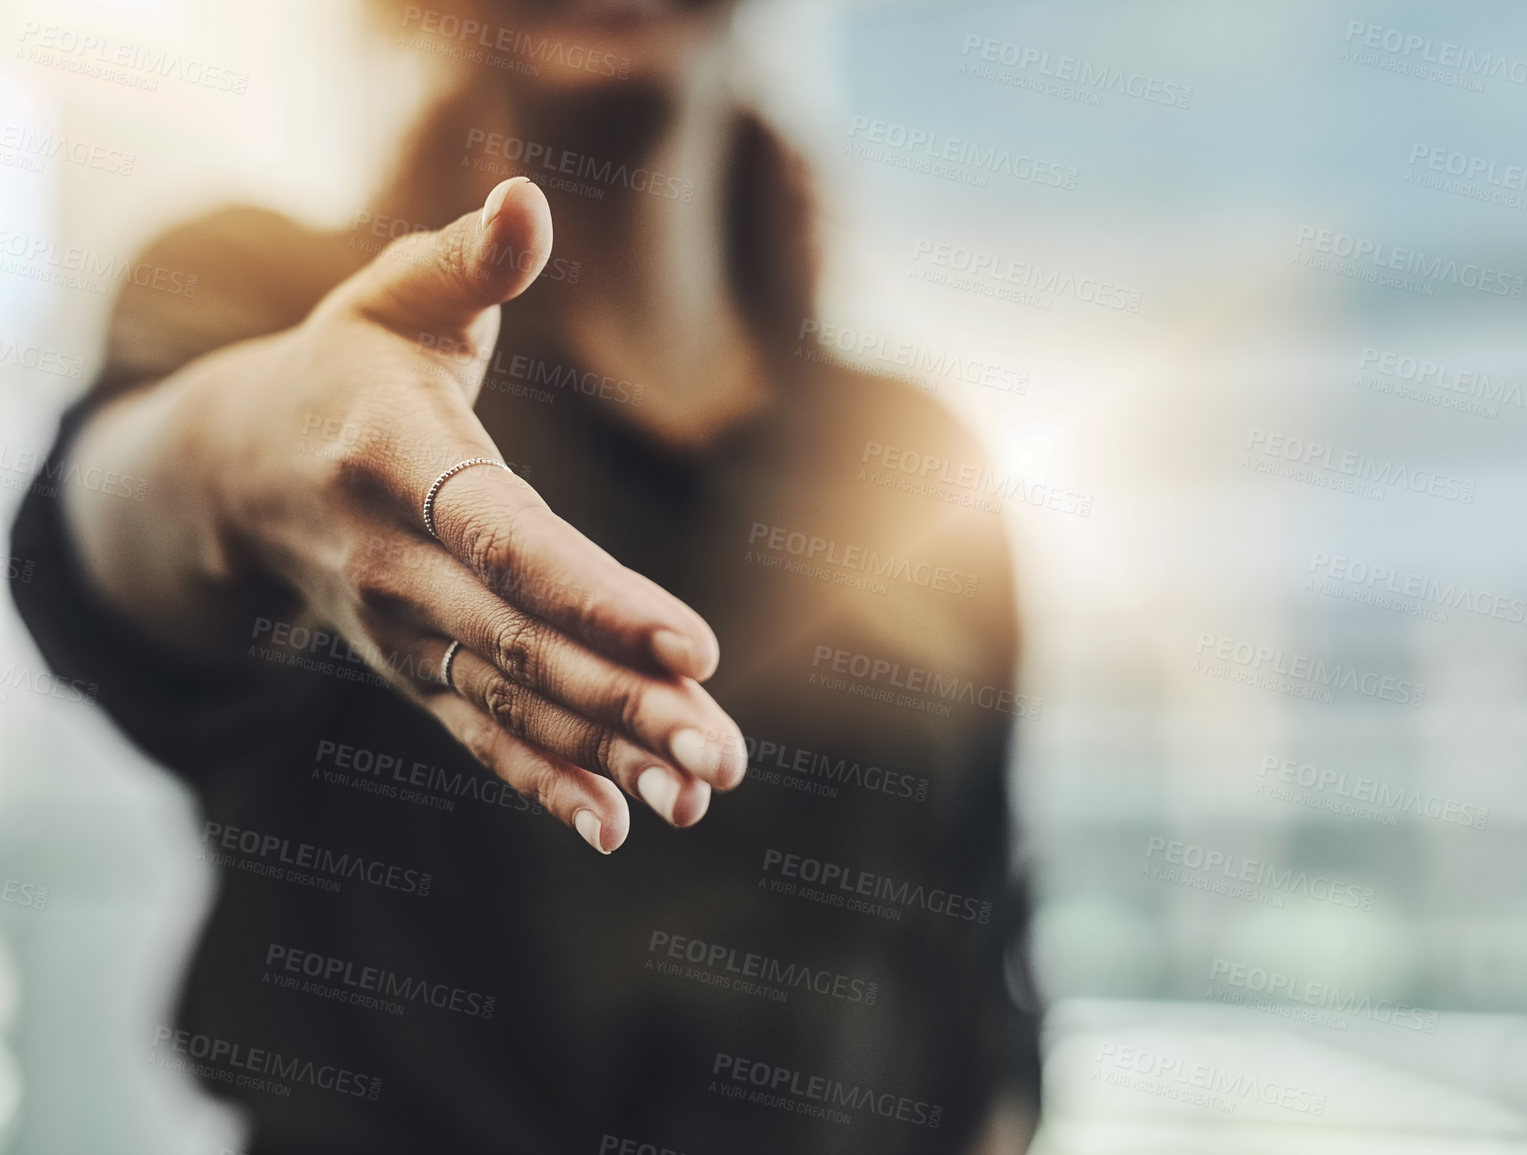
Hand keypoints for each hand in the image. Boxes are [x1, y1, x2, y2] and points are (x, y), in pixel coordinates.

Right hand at [80, 177, 743, 853]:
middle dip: (629, 703)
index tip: (694, 648)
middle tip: (723, 755)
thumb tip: (526, 196)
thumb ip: (468, 258)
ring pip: (515, 703)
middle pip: (525, 646)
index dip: (600, 599)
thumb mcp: (395, 298)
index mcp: (399, 462)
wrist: (238, 471)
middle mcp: (395, 564)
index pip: (512, 542)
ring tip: (700, 791)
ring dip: (609, 752)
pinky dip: (546, 781)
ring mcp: (402, 632)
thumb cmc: (346, 367)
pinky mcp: (413, 671)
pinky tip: (615, 825)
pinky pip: (481, 737)